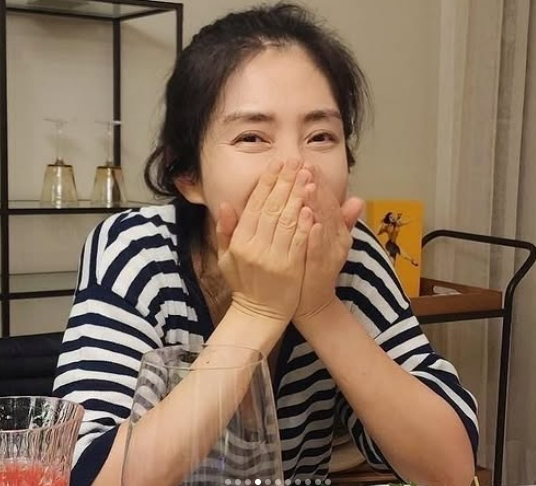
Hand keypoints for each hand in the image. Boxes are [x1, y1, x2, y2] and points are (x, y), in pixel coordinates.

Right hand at [216, 159, 313, 322]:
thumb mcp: (225, 258)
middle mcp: (254, 247)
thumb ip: (225, 231)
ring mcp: (272, 258)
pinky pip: (298, 242)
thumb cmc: (243, 284)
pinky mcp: (290, 269)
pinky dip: (304, 224)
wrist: (258, 315)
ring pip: (287, 221)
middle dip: (285, 182)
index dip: (267, 182)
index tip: (277, 164)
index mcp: (239, 241)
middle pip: (272, 208)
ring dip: (298, 196)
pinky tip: (310, 206)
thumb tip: (225, 204)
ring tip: (307, 175)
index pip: (255, 205)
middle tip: (296, 161)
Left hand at [294, 168, 363, 320]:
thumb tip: (358, 199)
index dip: (319, 181)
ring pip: (323, 225)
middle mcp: (337, 239)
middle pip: (327, 208)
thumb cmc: (312, 267)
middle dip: (316, 186)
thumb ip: (338, 220)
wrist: (313, 303)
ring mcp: (331, 253)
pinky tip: (309, 222)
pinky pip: (318, 250)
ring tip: (308, 185)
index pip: (328, 200)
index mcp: (336, 230)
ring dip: (317, 205)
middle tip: (305, 166)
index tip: (307, 163)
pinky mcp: (321, 269)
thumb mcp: (325, 240)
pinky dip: (315, 236)